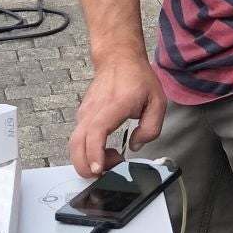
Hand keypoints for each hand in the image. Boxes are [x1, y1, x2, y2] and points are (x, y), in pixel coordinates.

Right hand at [68, 48, 165, 176]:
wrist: (119, 58)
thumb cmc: (138, 78)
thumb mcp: (157, 102)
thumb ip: (151, 128)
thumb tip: (135, 146)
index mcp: (111, 107)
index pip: (94, 134)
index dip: (94, 155)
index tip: (99, 169)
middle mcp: (92, 112)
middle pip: (76, 145)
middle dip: (86, 167)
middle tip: (107, 173)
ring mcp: (84, 114)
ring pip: (74, 145)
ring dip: (87, 161)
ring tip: (112, 160)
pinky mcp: (82, 116)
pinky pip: (78, 139)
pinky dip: (87, 152)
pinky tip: (105, 152)